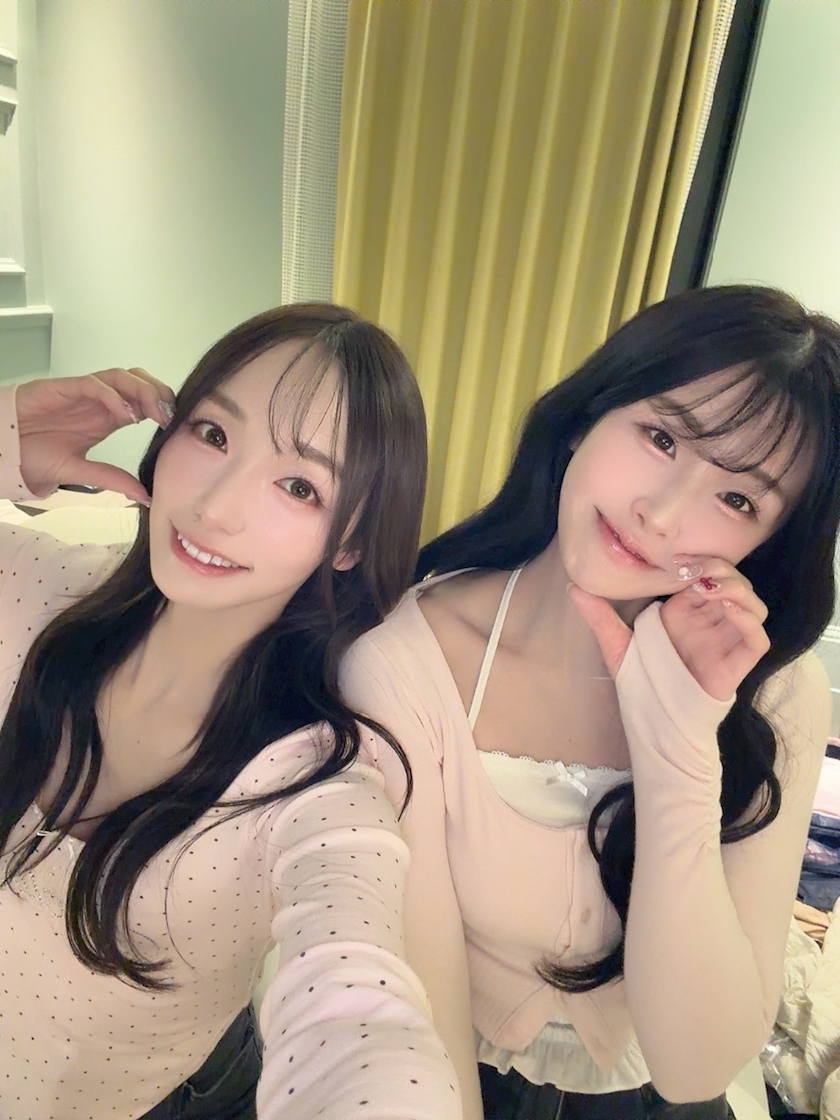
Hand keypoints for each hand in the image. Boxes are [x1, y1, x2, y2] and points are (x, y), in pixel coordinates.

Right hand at [15, 368, 174, 502]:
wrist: (0, 451)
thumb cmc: (33, 455)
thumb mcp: (80, 471)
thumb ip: (112, 479)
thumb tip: (145, 496)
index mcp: (106, 417)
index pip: (143, 400)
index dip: (162, 407)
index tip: (174, 427)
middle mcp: (98, 401)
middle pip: (137, 381)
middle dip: (158, 393)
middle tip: (169, 417)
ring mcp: (82, 393)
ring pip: (120, 376)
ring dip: (143, 391)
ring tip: (155, 414)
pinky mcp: (64, 389)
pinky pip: (95, 384)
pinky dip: (115, 396)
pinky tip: (126, 416)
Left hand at [568, 559, 769, 700]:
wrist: (657, 728)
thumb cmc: (642, 686)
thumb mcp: (617, 647)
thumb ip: (600, 617)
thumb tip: (572, 587)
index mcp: (683, 613)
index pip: (701, 576)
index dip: (698, 563)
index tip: (681, 558)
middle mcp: (707, 622)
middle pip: (730, 583)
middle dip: (720, 570)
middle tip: (699, 569)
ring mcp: (724, 641)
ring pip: (750, 605)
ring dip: (737, 590)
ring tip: (711, 588)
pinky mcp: (737, 663)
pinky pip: (756, 638)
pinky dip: (748, 620)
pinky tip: (729, 609)